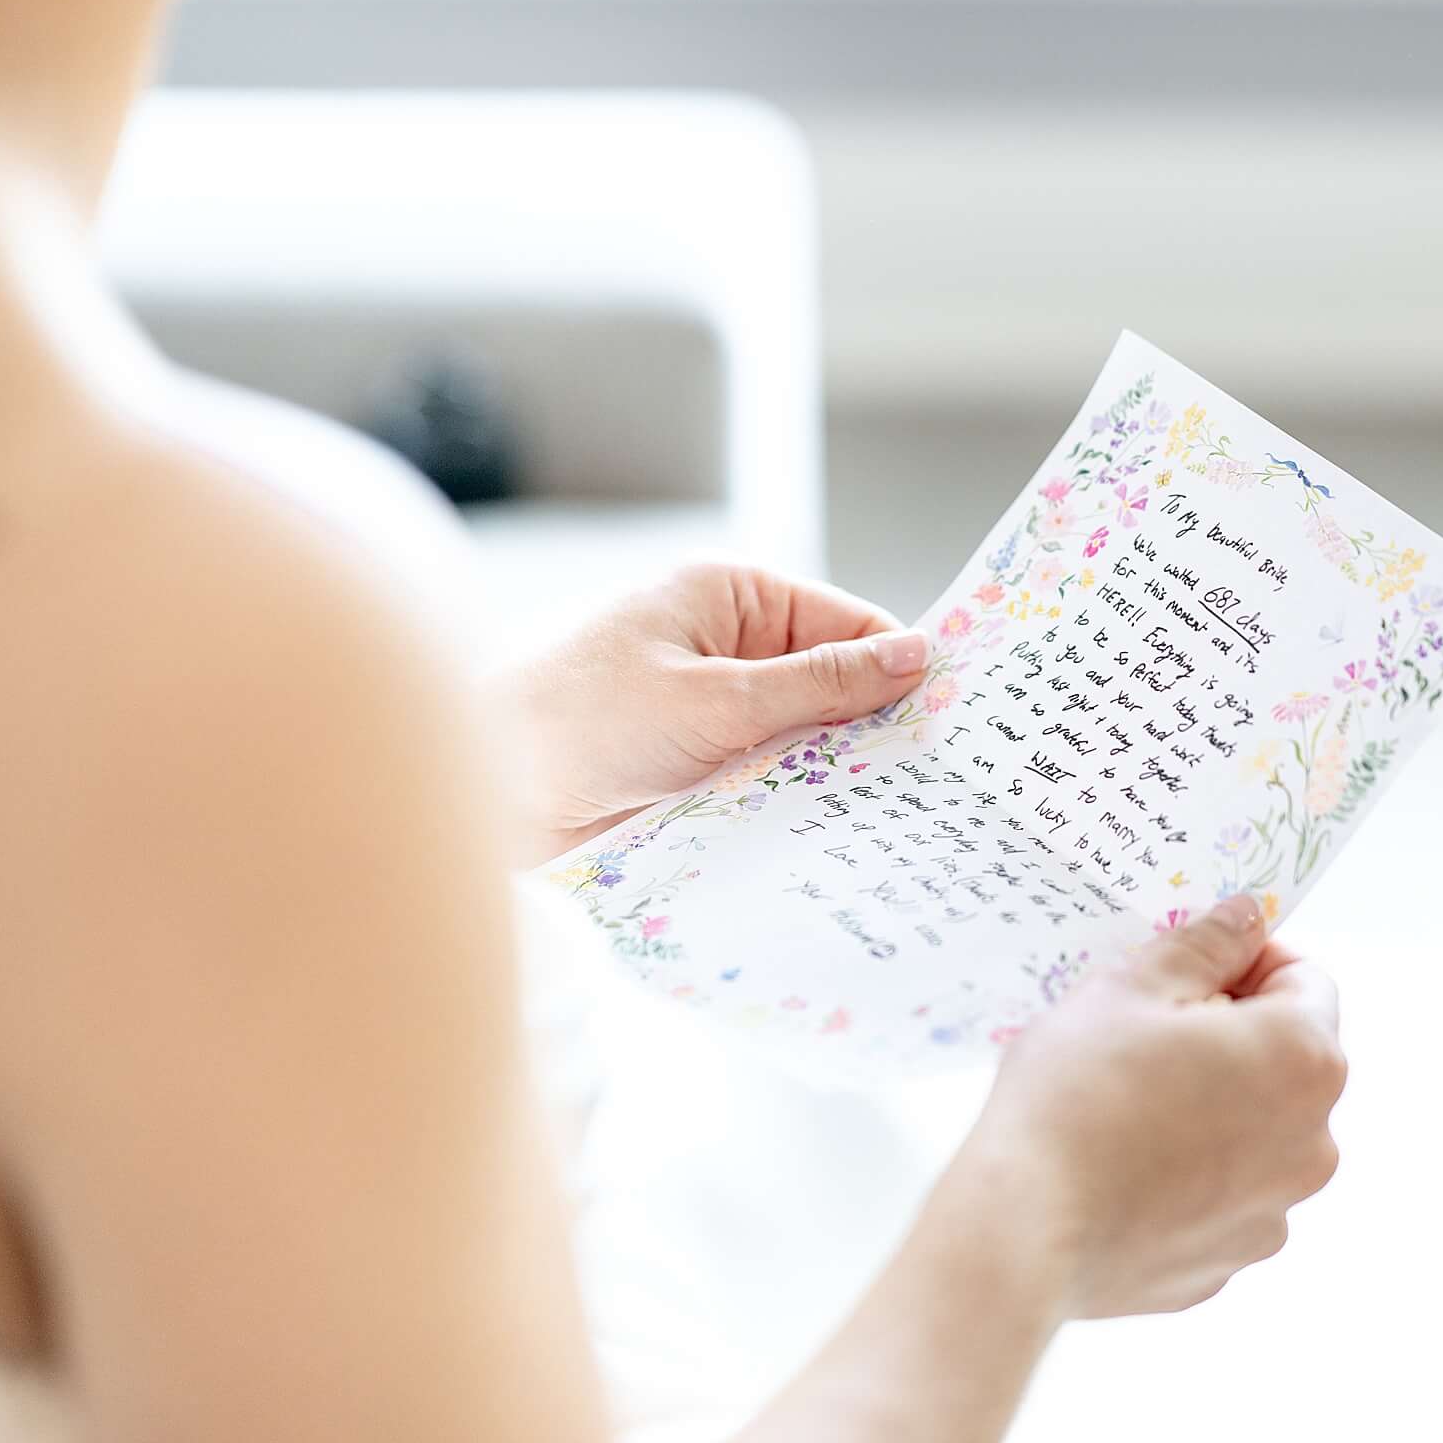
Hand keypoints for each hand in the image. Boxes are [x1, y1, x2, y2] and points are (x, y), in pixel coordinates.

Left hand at [499, 556, 932, 856]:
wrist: (483, 798)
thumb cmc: (578, 721)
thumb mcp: (713, 698)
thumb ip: (816, 685)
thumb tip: (914, 657)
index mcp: (730, 599)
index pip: (847, 626)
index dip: (902, 670)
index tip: (959, 721)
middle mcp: (727, 650)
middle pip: (834, 690)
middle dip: (877, 732)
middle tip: (945, 784)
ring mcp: (713, 715)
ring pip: (806, 746)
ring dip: (839, 781)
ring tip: (902, 822)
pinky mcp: (698, 776)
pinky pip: (769, 788)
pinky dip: (799, 811)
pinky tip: (838, 843)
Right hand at [979, 900, 1344, 1318]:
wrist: (1020, 1231)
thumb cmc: (1074, 1097)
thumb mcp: (1131, 987)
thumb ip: (1205, 944)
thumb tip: (1246, 920)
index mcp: (1304, 1059)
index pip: (1305, 981)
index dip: (1246, 964)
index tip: (1189, 973)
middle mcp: (1313, 1143)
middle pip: (1285, 1065)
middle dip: (1228, 1043)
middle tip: (1141, 1042)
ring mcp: (1273, 1213)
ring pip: (1254, 1138)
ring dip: (1211, 1114)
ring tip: (1126, 1114)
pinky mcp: (1227, 1265)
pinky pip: (1218, 1203)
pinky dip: (1186, 1183)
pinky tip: (1121, 1175)